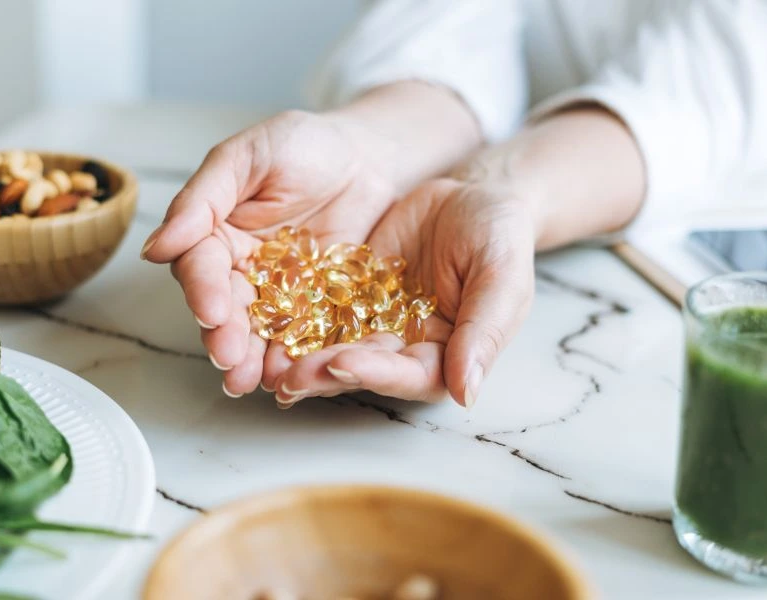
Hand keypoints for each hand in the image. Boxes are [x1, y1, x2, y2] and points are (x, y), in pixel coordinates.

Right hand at [140, 110, 404, 394]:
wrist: (368, 157)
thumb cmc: (304, 145)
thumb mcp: (248, 156)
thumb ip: (203, 198)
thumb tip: (154, 247)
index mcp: (216, 233)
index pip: (201, 266)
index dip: (203, 289)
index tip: (211, 311)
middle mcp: (242, 269)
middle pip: (227, 308)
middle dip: (225, 335)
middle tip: (228, 359)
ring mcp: (281, 292)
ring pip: (261, 330)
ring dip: (253, 358)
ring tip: (252, 382)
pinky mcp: (317, 306)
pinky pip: (305, 334)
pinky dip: (297, 356)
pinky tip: (294, 376)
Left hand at [272, 177, 536, 407]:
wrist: (472, 194)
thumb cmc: (499, 236)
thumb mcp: (501, 276)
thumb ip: (485, 331)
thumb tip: (468, 392)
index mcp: (446, 355)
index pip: (410, 376)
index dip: (376, 373)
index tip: (343, 364)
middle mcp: (404, 347)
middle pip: (362, 369)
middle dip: (325, 373)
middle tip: (288, 376)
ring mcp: (373, 322)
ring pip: (333, 346)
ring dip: (301, 357)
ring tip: (266, 363)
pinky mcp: (349, 294)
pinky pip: (318, 309)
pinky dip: (293, 318)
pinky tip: (265, 321)